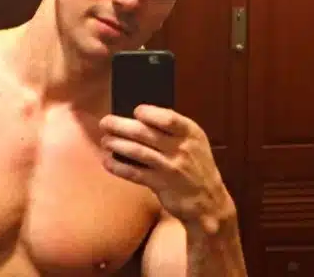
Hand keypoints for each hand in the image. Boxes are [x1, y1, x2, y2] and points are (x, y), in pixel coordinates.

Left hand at [99, 104, 235, 233]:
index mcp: (190, 133)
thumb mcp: (194, 142)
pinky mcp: (161, 185)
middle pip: (145, 133)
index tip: (135, 111)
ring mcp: (171, 168)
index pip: (168, 118)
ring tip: (105, 141)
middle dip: (120, 126)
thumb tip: (141, 115)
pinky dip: (118, 167)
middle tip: (105, 123)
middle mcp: (181, 149)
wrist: (209, 201)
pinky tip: (107, 162)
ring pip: (137, 152)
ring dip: (116, 144)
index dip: (149, 113)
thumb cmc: (196, 165)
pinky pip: (134, 173)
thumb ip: (173, 128)